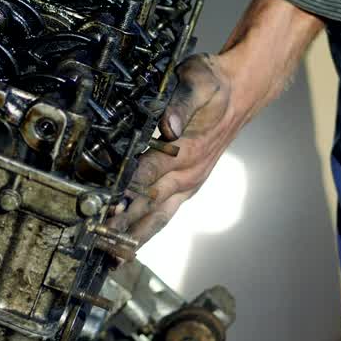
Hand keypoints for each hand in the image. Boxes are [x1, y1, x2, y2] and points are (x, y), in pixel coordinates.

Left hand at [109, 0, 323, 244]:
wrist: (243, 92)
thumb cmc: (215, 84)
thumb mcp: (197, 82)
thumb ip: (179, 103)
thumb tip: (168, 124)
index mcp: (186, 151)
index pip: (147, 175)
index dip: (124, 192)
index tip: (103, 209)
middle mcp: (188, 173)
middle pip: (148, 204)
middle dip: (122, 225)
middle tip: (97, 241)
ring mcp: (190, 183)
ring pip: (158, 217)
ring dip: (135, 238)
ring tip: (113, 257)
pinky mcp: (190, 186)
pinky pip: (167, 214)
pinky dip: (148, 231)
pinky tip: (133, 243)